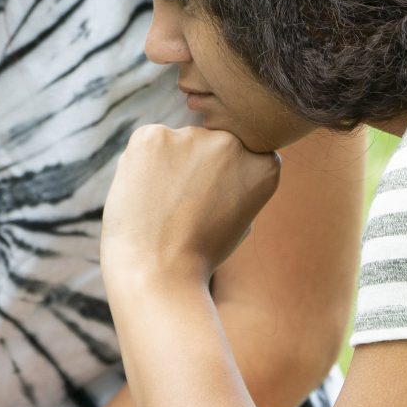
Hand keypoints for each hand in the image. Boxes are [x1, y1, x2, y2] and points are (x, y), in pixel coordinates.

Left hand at [101, 124, 281, 288]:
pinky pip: (148, 142)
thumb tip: (221, 157)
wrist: (158, 271)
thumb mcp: (241, 219)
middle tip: (181, 207)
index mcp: (264, 164)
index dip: (223, 181)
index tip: (211, 205)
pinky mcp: (152, 135)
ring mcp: (191, 135)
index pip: (243, 155)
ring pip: (178, 143)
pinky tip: (144, 194)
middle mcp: (231, 142)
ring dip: (169, 165)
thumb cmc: (199, 253)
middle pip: (210, 145)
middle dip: (196, 168)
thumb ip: (240, 182)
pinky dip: (143, 163)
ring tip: (162, 205)